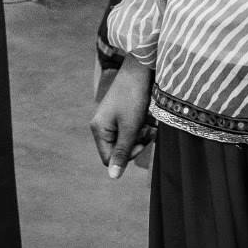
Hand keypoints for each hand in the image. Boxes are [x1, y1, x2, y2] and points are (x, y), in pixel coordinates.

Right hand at [89, 54, 154, 178]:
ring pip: (126, 140)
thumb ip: (122, 152)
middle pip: (119, 150)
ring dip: (140, 135)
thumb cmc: (133, 98)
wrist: (139, 70)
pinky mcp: (120, 114)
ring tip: (149, 123)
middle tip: (148, 130)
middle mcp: (101, 125)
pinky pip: (129, 130)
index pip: (110, 159)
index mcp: (98, 130)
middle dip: (136, 143)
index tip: (141, 142)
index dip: (127, 156)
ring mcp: (110, 119)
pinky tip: (148, 118)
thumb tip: (113, 177)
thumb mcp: (130, 127)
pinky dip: (140, 127)